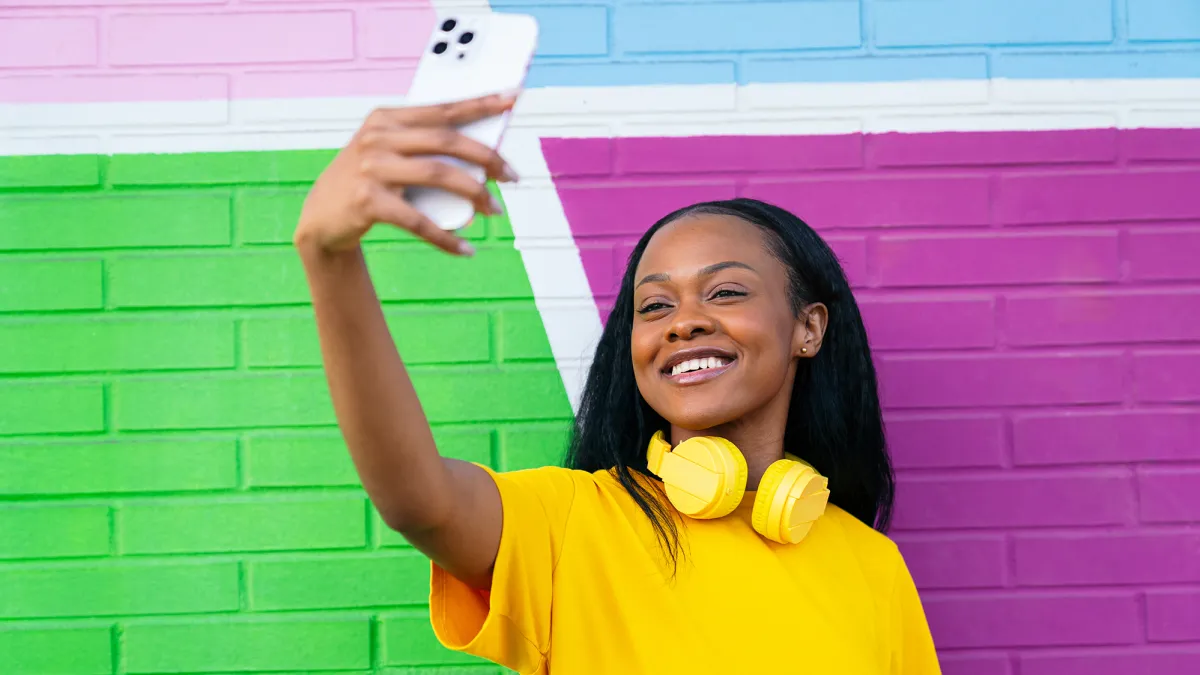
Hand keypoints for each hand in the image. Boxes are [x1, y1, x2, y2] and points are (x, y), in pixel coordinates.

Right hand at [294, 93, 518, 256]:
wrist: (321, 218)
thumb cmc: (369, 184)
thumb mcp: (389, 155)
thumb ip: (425, 148)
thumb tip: (485, 156)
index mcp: (386, 119)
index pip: (442, 108)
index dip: (479, 105)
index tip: (512, 101)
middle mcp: (377, 138)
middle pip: (447, 142)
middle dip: (487, 158)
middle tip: (512, 175)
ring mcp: (371, 168)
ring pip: (439, 176)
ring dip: (475, 194)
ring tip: (496, 210)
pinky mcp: (366, 202)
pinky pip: (418, 220)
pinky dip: (446, 237)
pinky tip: (466, 249)